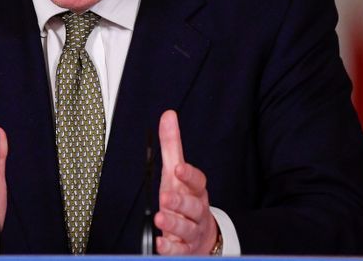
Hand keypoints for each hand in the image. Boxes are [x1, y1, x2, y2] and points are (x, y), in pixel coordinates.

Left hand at [154, 110, 217, 254]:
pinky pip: (179, 250)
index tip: (178, 168)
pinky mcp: (185, 249)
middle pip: (193, 206)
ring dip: (174, 224)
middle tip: (166, 198)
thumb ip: (172, 145)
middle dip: (180, 202)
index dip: (189, 175)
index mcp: (195, 191)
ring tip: (161, 219)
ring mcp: (192, 231)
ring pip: (186, 228)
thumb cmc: (186, 199)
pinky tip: (161, 244)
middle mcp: (196, 211)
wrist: (202, 238)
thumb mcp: (177, 172)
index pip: (198, 182)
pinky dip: (170, 248)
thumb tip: (168, 115)